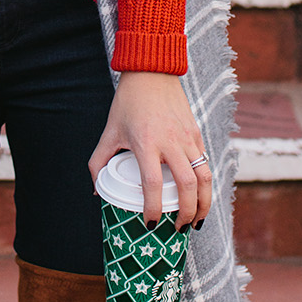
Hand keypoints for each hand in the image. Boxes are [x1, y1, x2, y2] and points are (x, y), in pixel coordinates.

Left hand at [88, 71, 210, 230]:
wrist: (152, 71)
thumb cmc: (128, 102)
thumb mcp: (110, 130)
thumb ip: (99, 160)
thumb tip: (97, 189)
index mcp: (145, 142)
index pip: (153, 183)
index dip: (153, 208)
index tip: (150, 223)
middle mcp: (170, 141)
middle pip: (187, 186)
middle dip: (186, 213)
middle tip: (178, 229)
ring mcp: (187, 137)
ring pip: (204, 177)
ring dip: (204, 204)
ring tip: (196, 221)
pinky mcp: (196, 133)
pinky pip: (205, 163)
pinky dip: (204, 185)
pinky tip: (199, 197)